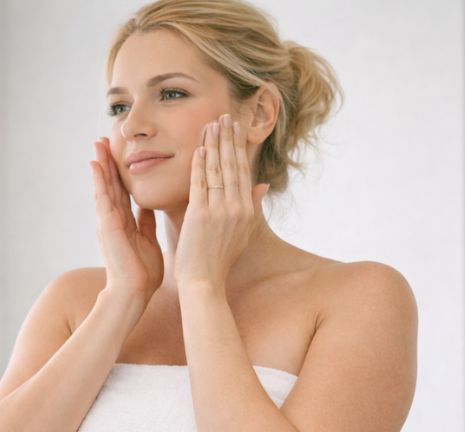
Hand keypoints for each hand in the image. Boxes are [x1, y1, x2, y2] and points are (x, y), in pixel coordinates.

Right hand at [90, 136, 163, 304]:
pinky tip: (96, 164)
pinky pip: (102, 197)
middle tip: (104, 139)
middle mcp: (114, 219)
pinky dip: (99, 180)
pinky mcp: (107, 225)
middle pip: (110, 184)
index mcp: (125, 222)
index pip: (122, 191)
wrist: (135, 292)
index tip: (119, 154)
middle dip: (108, 162)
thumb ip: (145, 222)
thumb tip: (148, 206)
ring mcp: (108, 221)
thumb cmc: (143, 272)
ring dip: (101, 164)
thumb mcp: (148, 240)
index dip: (120, 172)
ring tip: (98, 143)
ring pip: (104, 186)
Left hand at [174, 114, 270, 288]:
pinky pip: (201, 184)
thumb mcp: (242, 233)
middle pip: (233, 166)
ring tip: (212, 124)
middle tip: (226, 116)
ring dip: (215, 145)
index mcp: (246, 211)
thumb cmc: (219, 260)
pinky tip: (201, 148)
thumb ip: (252, 206)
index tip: (235, 128)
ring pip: (218, 171)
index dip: (238, 148)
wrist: (204, 282)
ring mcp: (220, 211)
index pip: (243, 172)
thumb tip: (263, 185)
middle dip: (229, 139)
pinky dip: (201, 165)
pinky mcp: (201, 215)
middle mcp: (237, 209)